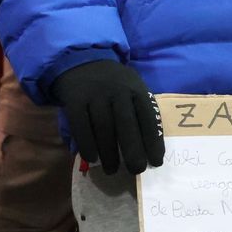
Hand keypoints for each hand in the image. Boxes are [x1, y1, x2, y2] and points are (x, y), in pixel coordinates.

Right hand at [48, 59, 165, 173]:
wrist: (83, 61)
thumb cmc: (114, 84)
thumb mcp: (133, 88)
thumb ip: (140, 111)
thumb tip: (149, 148)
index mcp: (136, 89)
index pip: (148, 117)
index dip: (153, 141)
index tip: (156, 162)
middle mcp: (117, 91)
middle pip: (126, 124)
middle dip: (133, 150)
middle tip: (137, 171)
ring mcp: (95, 95)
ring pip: (103, 128)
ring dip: (109, 153)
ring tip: (112, 170)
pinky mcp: (75, 100)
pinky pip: (81, 127)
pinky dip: (87, 145)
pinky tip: (92, 159)